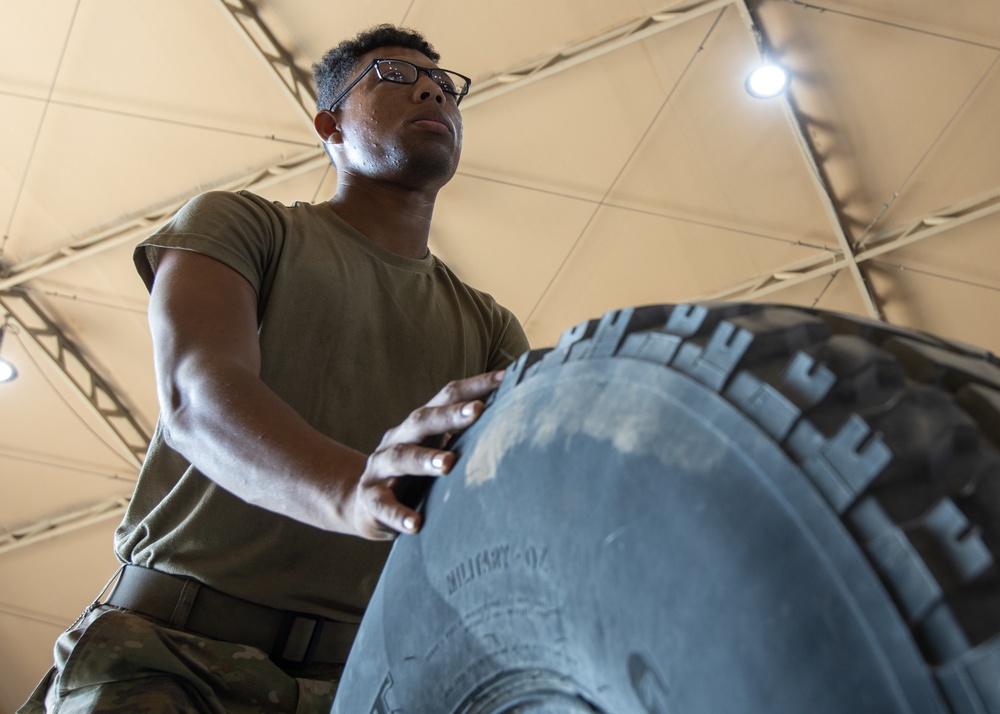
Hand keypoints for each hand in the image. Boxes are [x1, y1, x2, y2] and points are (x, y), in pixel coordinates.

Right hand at [352, 370, 504, 538]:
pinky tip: (415, 524)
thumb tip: (516, 419)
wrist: (365, 504)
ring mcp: (380, 467)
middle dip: (450, 415)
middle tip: (477, 411)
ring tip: (448, 464)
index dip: (474, 386)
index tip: (504, 378)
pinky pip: (383, 505)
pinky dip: (399, 514)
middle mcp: (398, 438)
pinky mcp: (370, 498)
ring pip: (401, 457)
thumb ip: (466, 437)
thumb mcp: (437, 449)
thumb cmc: (415, 474)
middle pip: (423, 420)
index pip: (446, 396)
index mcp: (419, 424)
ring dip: (424, 459)